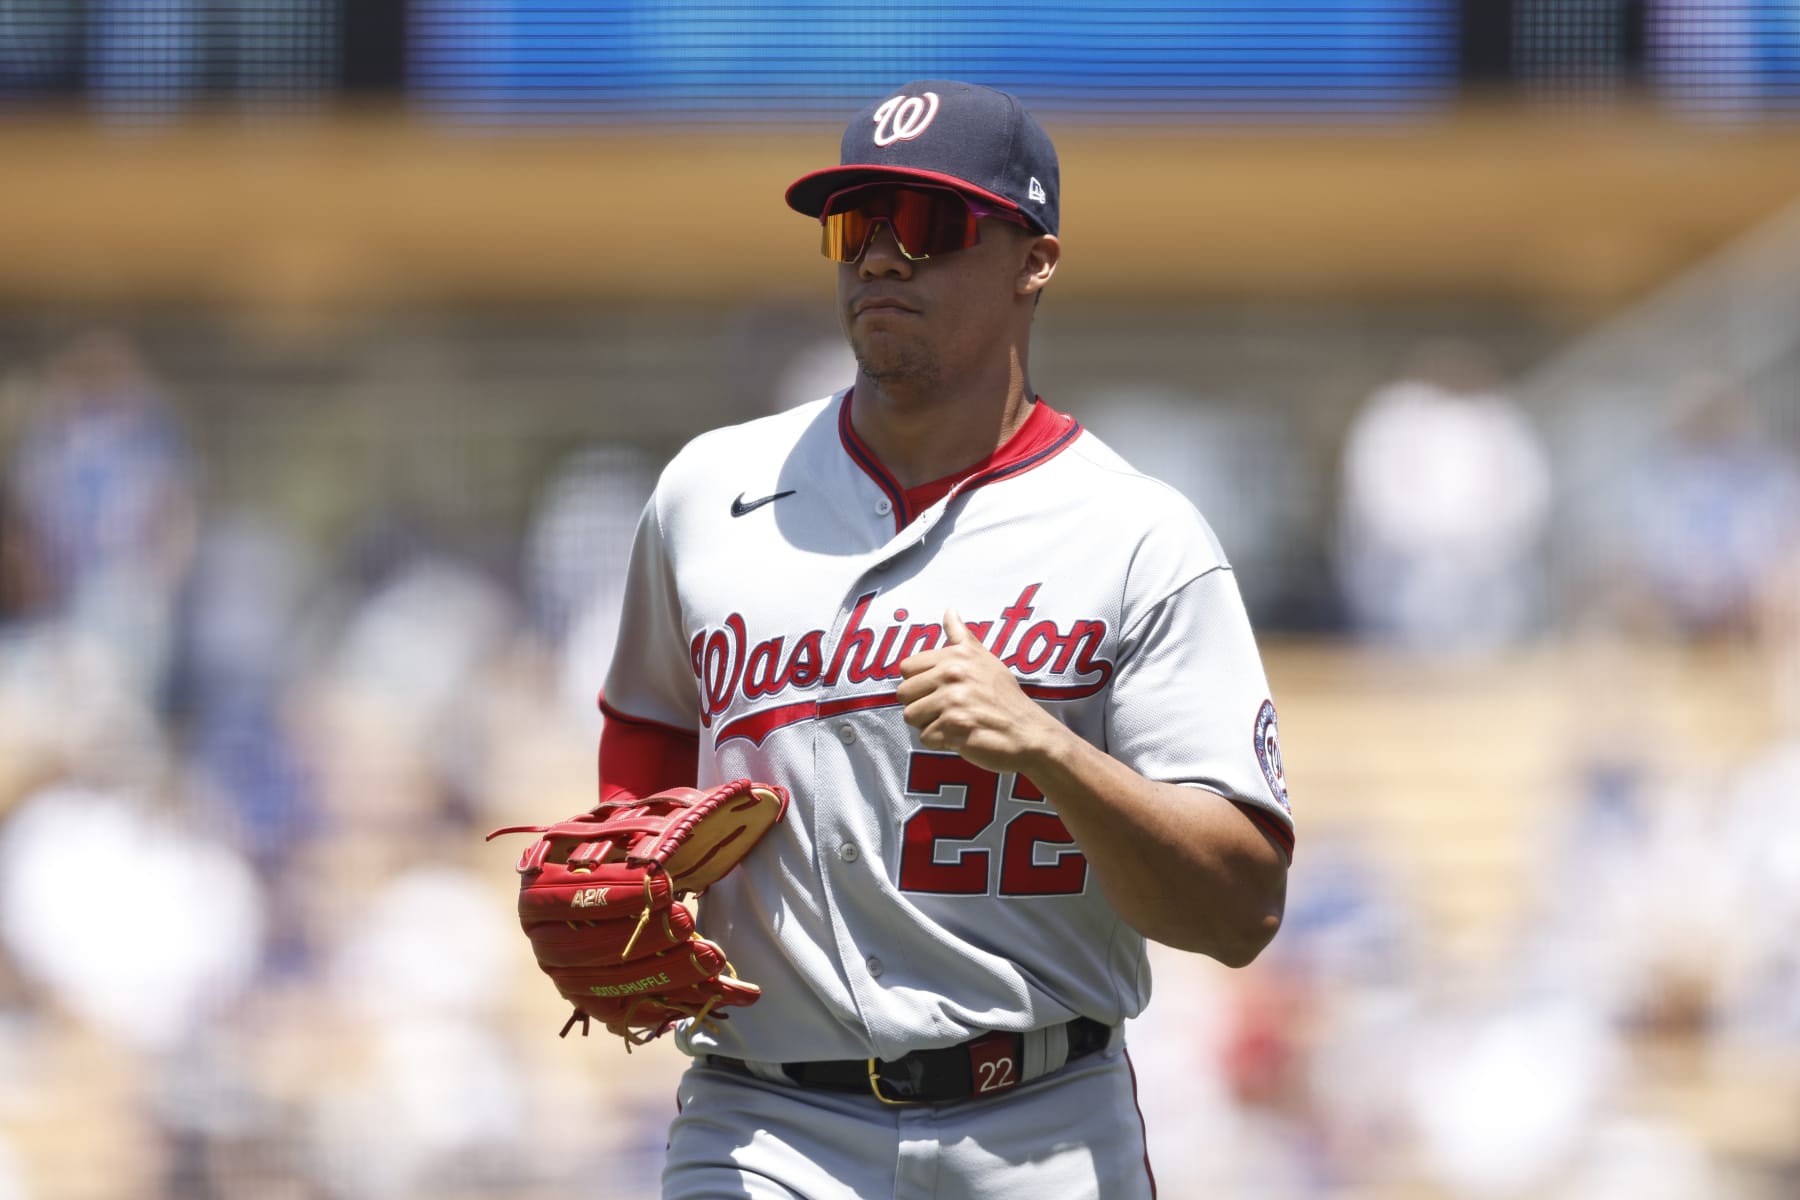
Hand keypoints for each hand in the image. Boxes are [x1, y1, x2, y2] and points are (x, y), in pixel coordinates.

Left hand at [895, 609, 1066, 775]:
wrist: (1028, 732)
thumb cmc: (1005, 697)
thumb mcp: (985, 659)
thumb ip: (962, 636)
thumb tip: (949, 611)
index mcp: (956, 656)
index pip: (906, 667)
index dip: (918, 682)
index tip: (937, 690)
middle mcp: (952, 675)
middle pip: (904, 694)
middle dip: (920, 705)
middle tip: (944, 710)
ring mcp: (953, 702)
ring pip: (911, 716)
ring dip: (928, 724)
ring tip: (952, 722)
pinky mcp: (955, 727)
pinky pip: (925, 737)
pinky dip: (940, 741)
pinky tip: (960, 735)